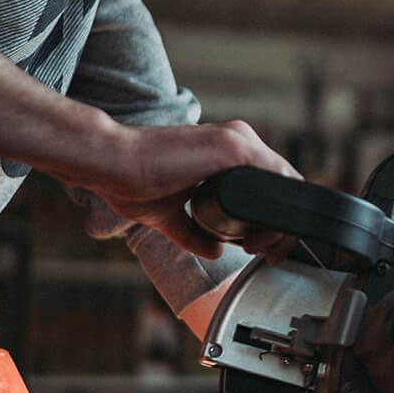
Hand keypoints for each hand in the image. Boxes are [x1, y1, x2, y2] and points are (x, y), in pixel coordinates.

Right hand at [66, 118, 300, 258]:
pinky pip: (276, 176)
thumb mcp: (168, 216)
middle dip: (281, 224)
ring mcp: (237, 140)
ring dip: (281, 220)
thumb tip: (214, 251)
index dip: (272, 218)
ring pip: (283, 182)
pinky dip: (278, 207)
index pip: (267, 184)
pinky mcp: (232, 146)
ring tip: (260, 245)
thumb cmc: (130, 183)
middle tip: (267, 251)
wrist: (110, 165)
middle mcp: (236, 141)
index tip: (262, 246)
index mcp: (225, 153)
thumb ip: (193, 232)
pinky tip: (266, 230)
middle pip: (281, 184)